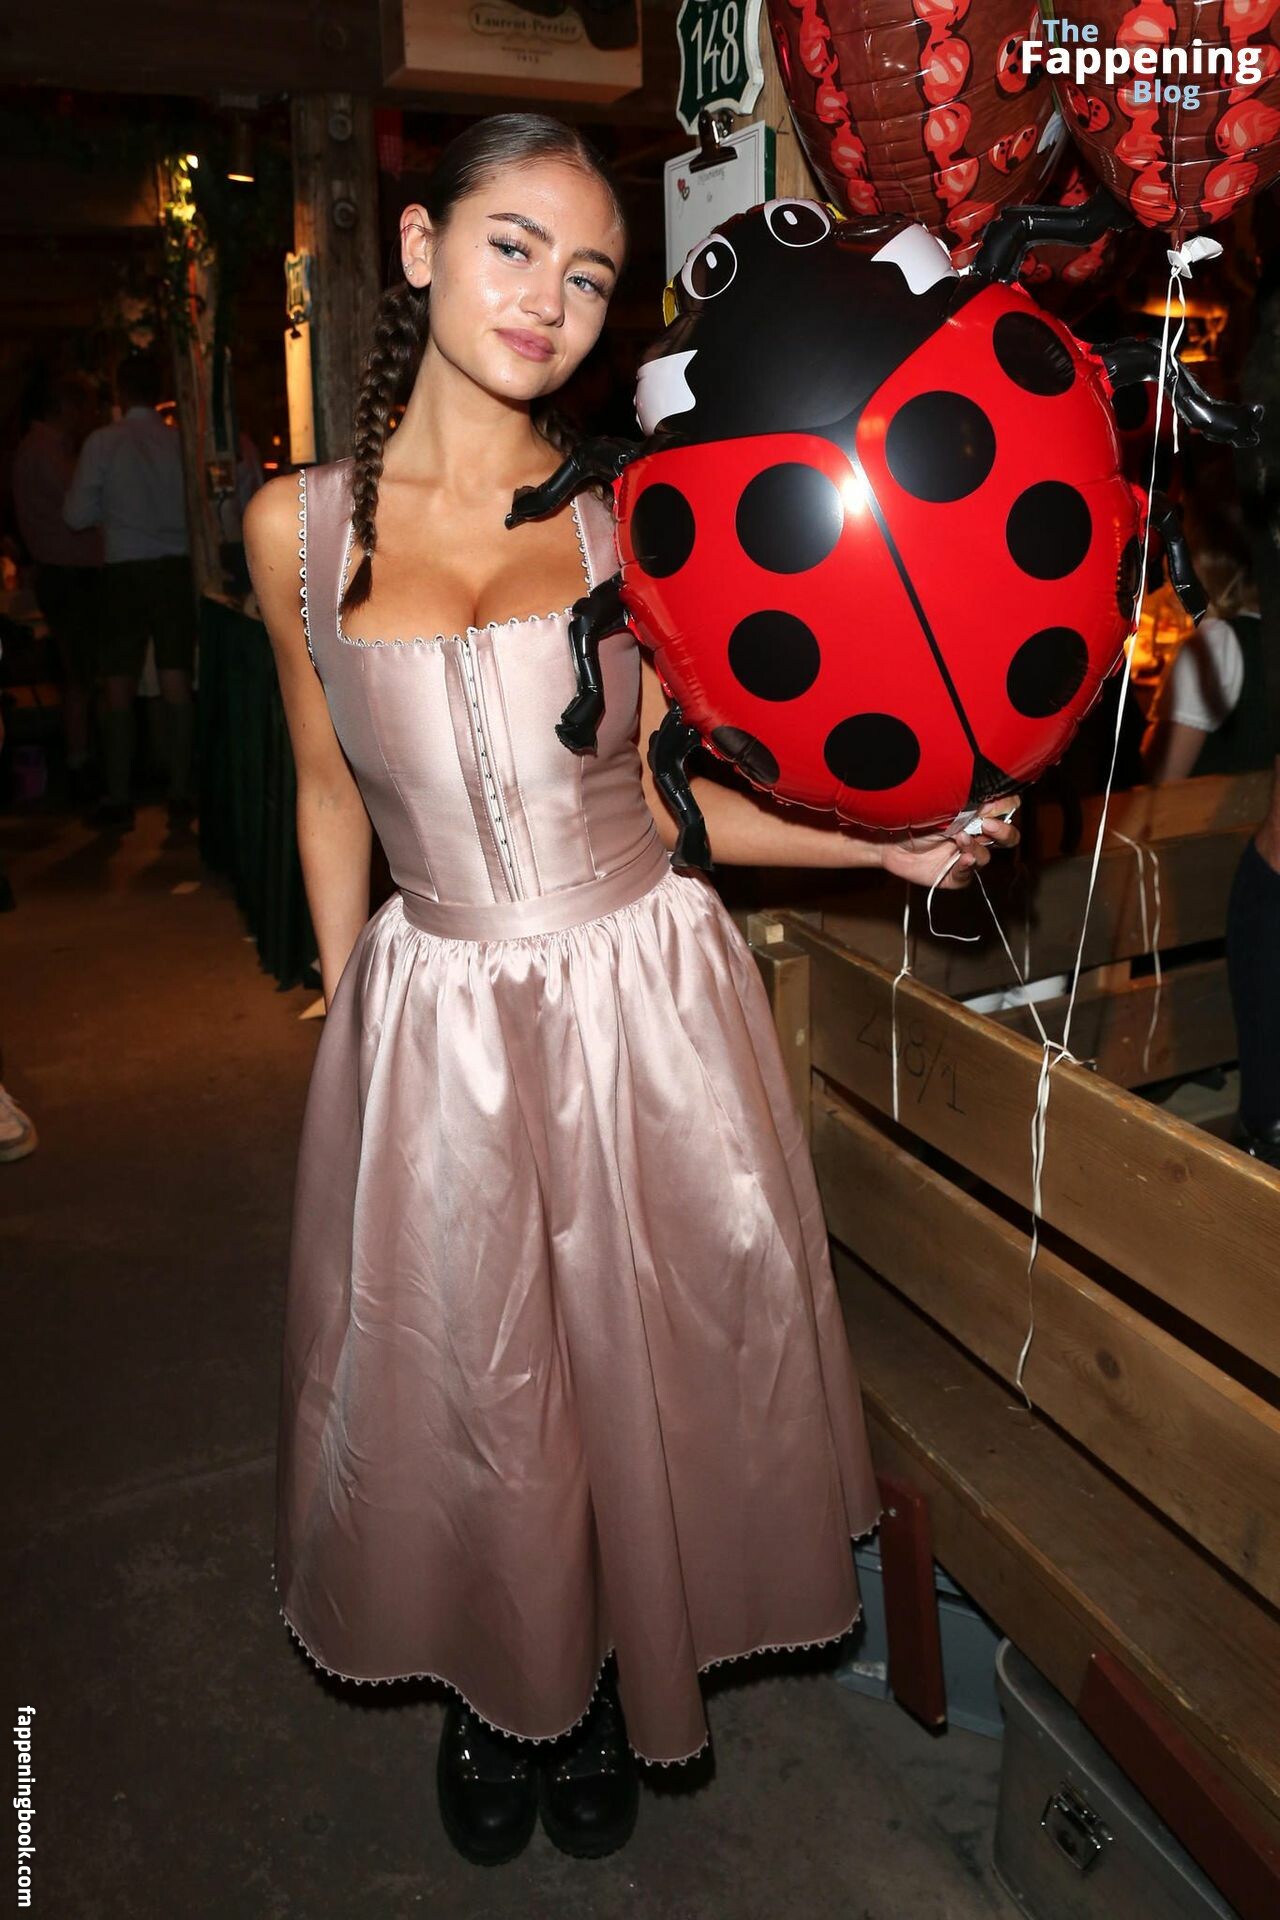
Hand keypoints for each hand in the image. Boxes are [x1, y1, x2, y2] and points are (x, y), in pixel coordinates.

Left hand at [876, 797, 1020, 890]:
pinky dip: (967, 866)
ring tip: (960, 839)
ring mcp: (964, 855)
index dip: (1005, 806)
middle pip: (1007, 836)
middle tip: (988, 825)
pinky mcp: (953, 875)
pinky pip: (968, 874)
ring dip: (977, 847)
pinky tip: (962, 858)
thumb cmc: (910, 814)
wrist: (884, 838)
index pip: (1007, 808)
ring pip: (987, 856)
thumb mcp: (940, 801)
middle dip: (1003, 831)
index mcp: (976, 812)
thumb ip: (965, 800)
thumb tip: (987, 801)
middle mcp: (975, 834)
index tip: (990, 803)